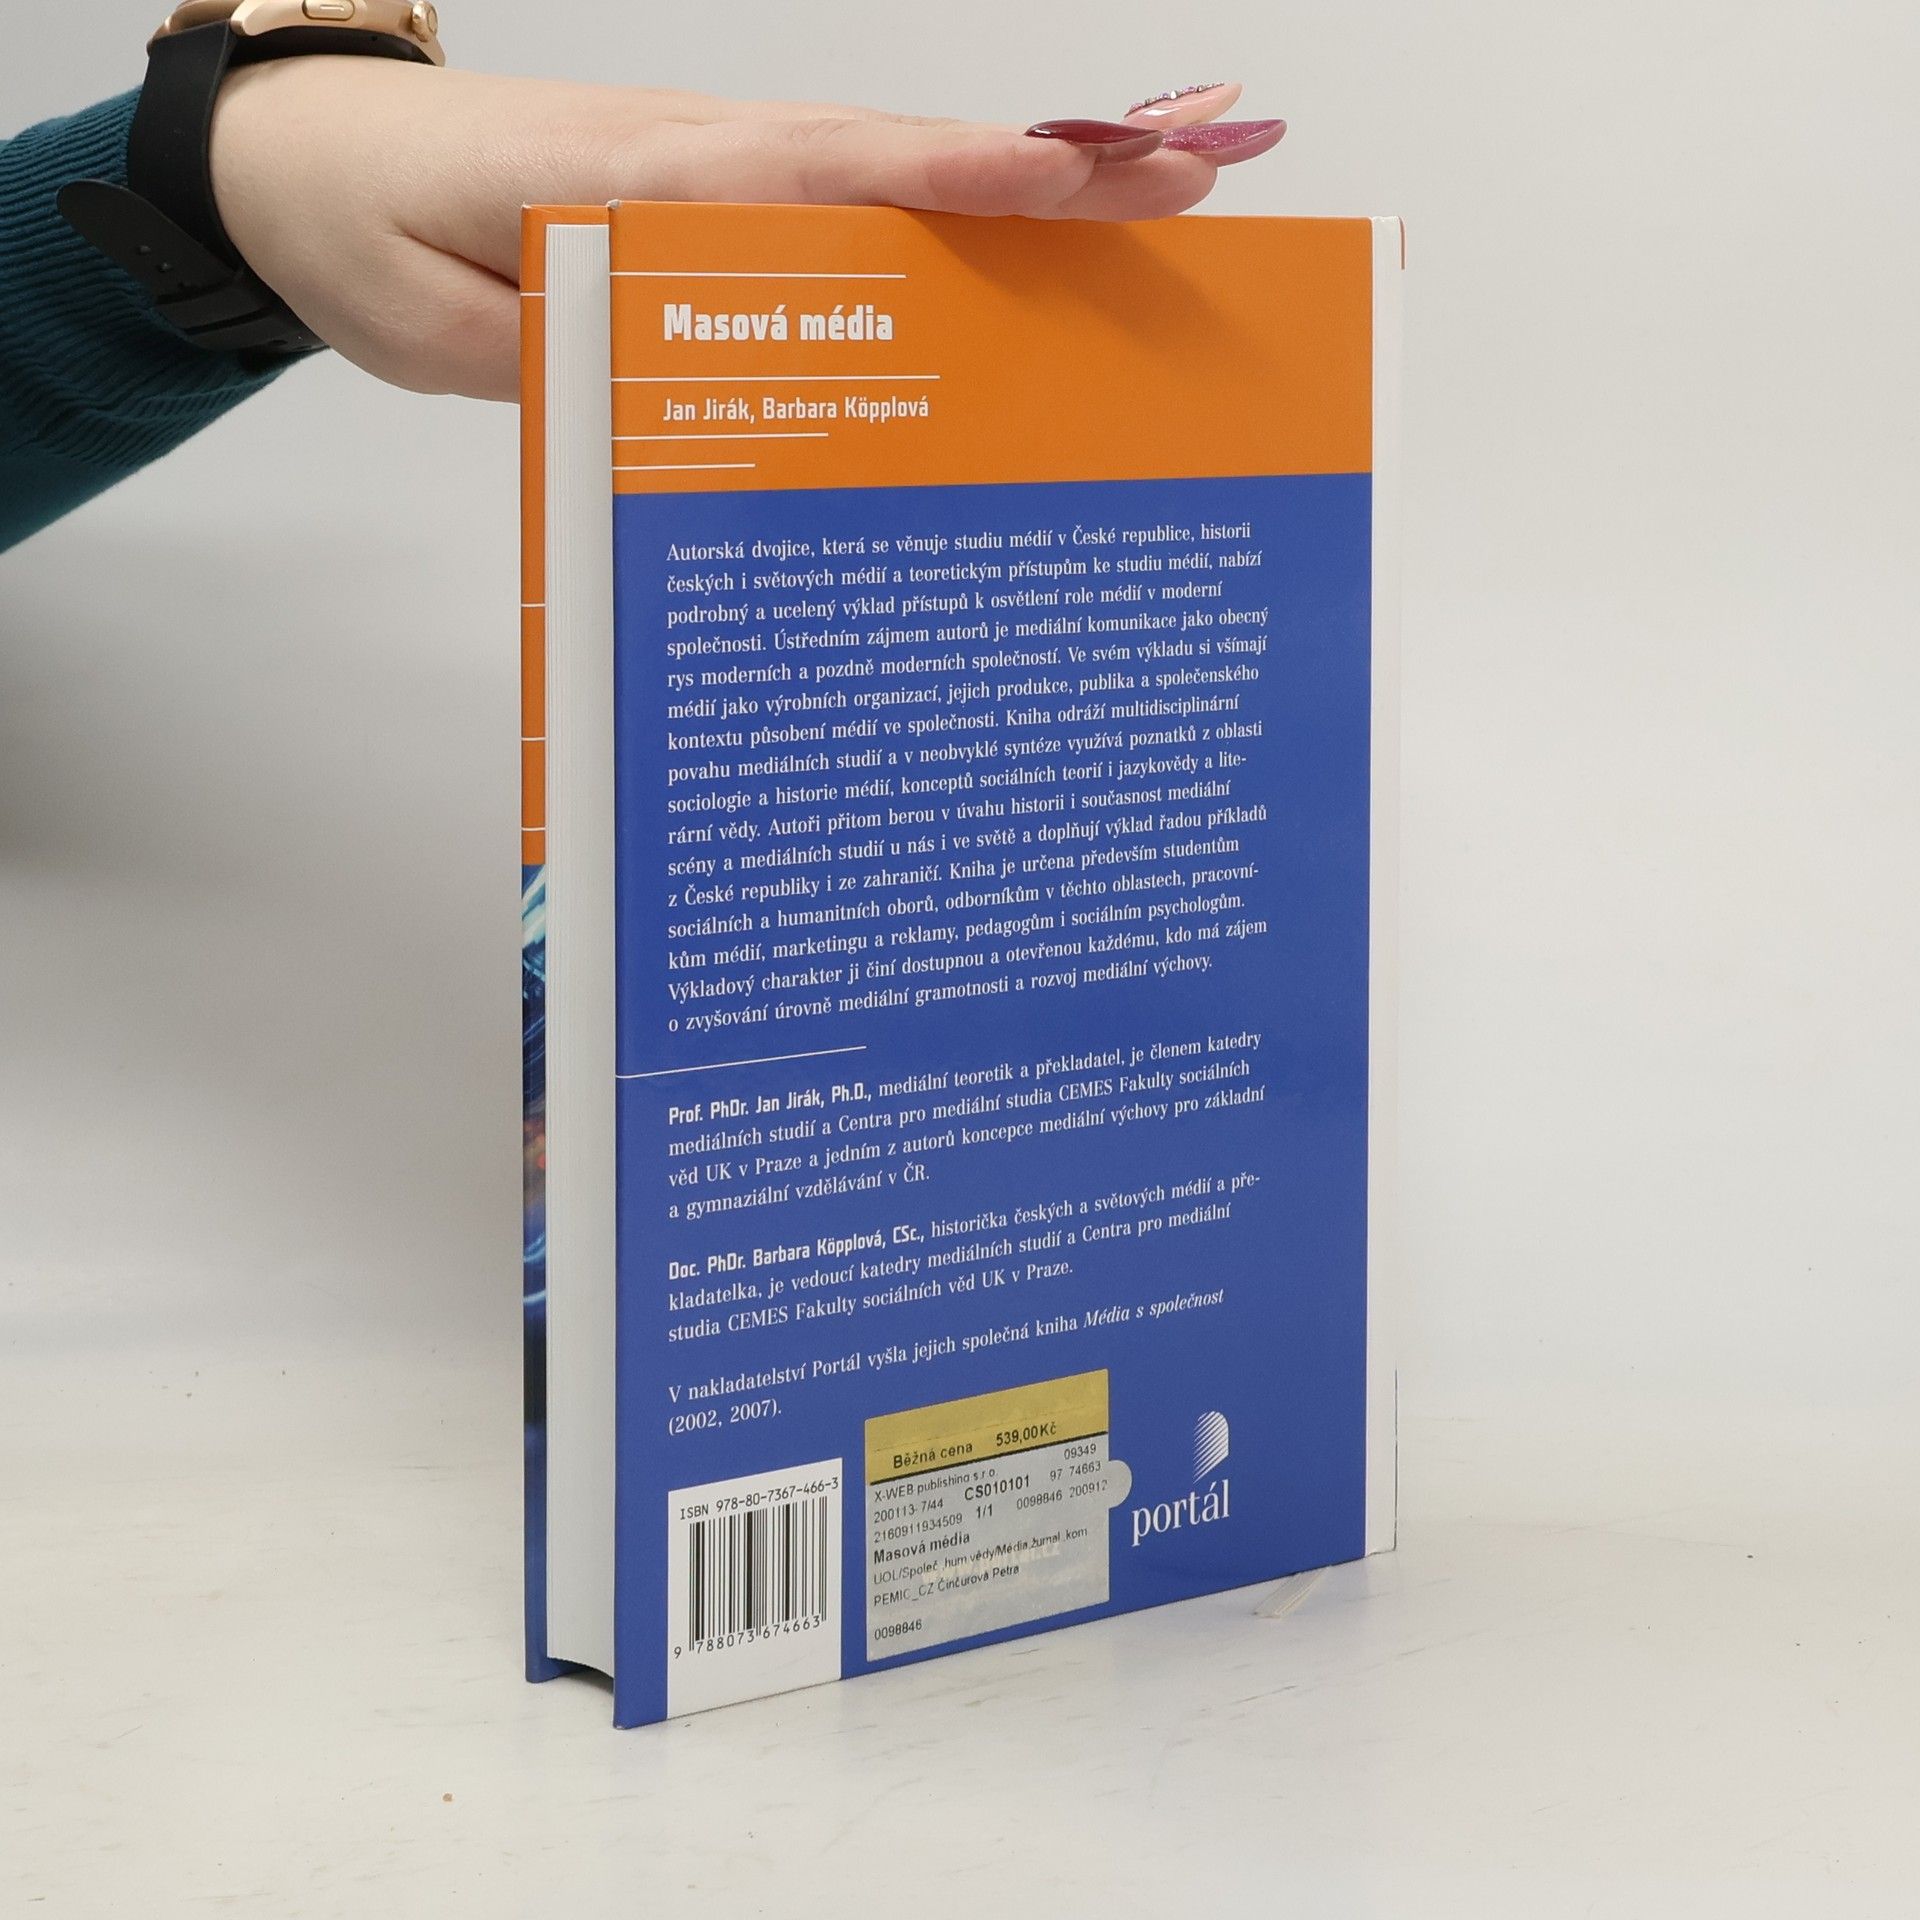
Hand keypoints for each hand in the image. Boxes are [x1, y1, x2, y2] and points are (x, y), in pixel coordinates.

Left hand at [208, 65, 1280, 400]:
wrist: (302, 153)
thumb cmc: (364, 233)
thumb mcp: (437, 328)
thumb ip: (567, 356)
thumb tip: (704, 390)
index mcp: (632, 181)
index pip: (814, 175)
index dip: (945, 179)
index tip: (1066, 180)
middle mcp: (702, 158)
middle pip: (900, 155)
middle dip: (1055, 166)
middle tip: (1205, 168)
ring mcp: (721, 169)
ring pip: (897, 167)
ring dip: (1037, 174)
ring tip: (1178, 180)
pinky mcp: (723, 197)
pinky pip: (857, 197)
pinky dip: (959, 201)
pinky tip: (1041, 224)